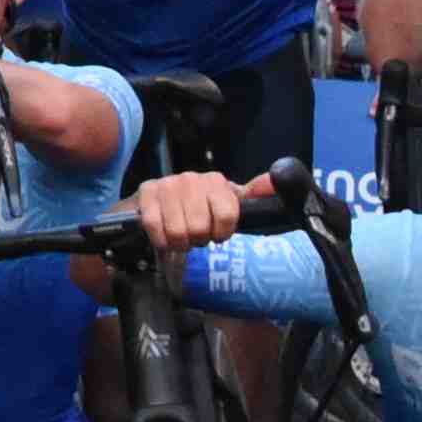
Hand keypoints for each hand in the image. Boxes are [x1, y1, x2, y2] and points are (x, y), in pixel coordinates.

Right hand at [128, 170, 247, 251]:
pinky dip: (161, 240)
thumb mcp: (229, 203)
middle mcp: (191, 178)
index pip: (226, 216)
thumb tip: (275, 180)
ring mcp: (167, 184)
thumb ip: (254, 194)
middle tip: (195, 236)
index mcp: (216, 182)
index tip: (216, 234)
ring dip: (179, 242)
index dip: (221, 233)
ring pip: (178, 231)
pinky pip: (155, 227)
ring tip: (180, 236)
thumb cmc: (200, 208)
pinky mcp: (146, 193)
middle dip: (198, 239)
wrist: (161, 202)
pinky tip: (164, 236)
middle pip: (200, 228)